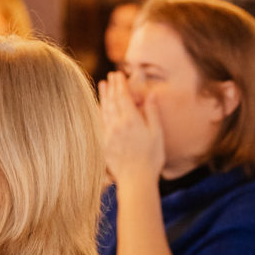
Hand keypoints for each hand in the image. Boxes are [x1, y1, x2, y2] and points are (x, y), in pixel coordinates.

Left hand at [98, 71, 165, 186]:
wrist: (136, 180)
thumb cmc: (151, 158)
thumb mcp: (156, 134)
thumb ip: (151, 113)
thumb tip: (150, 95)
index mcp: (131, 120)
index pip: (124, 97)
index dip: (121, 84)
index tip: (119, 74)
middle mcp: (117, 125)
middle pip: (112, 101)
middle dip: (111, 87)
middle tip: (110, 76)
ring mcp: (108, 134)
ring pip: (104, 110)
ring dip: (103, 96)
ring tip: (101, 85)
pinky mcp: (104, 144)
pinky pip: (99, 123)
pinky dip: (98, 112)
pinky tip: (97, 107)